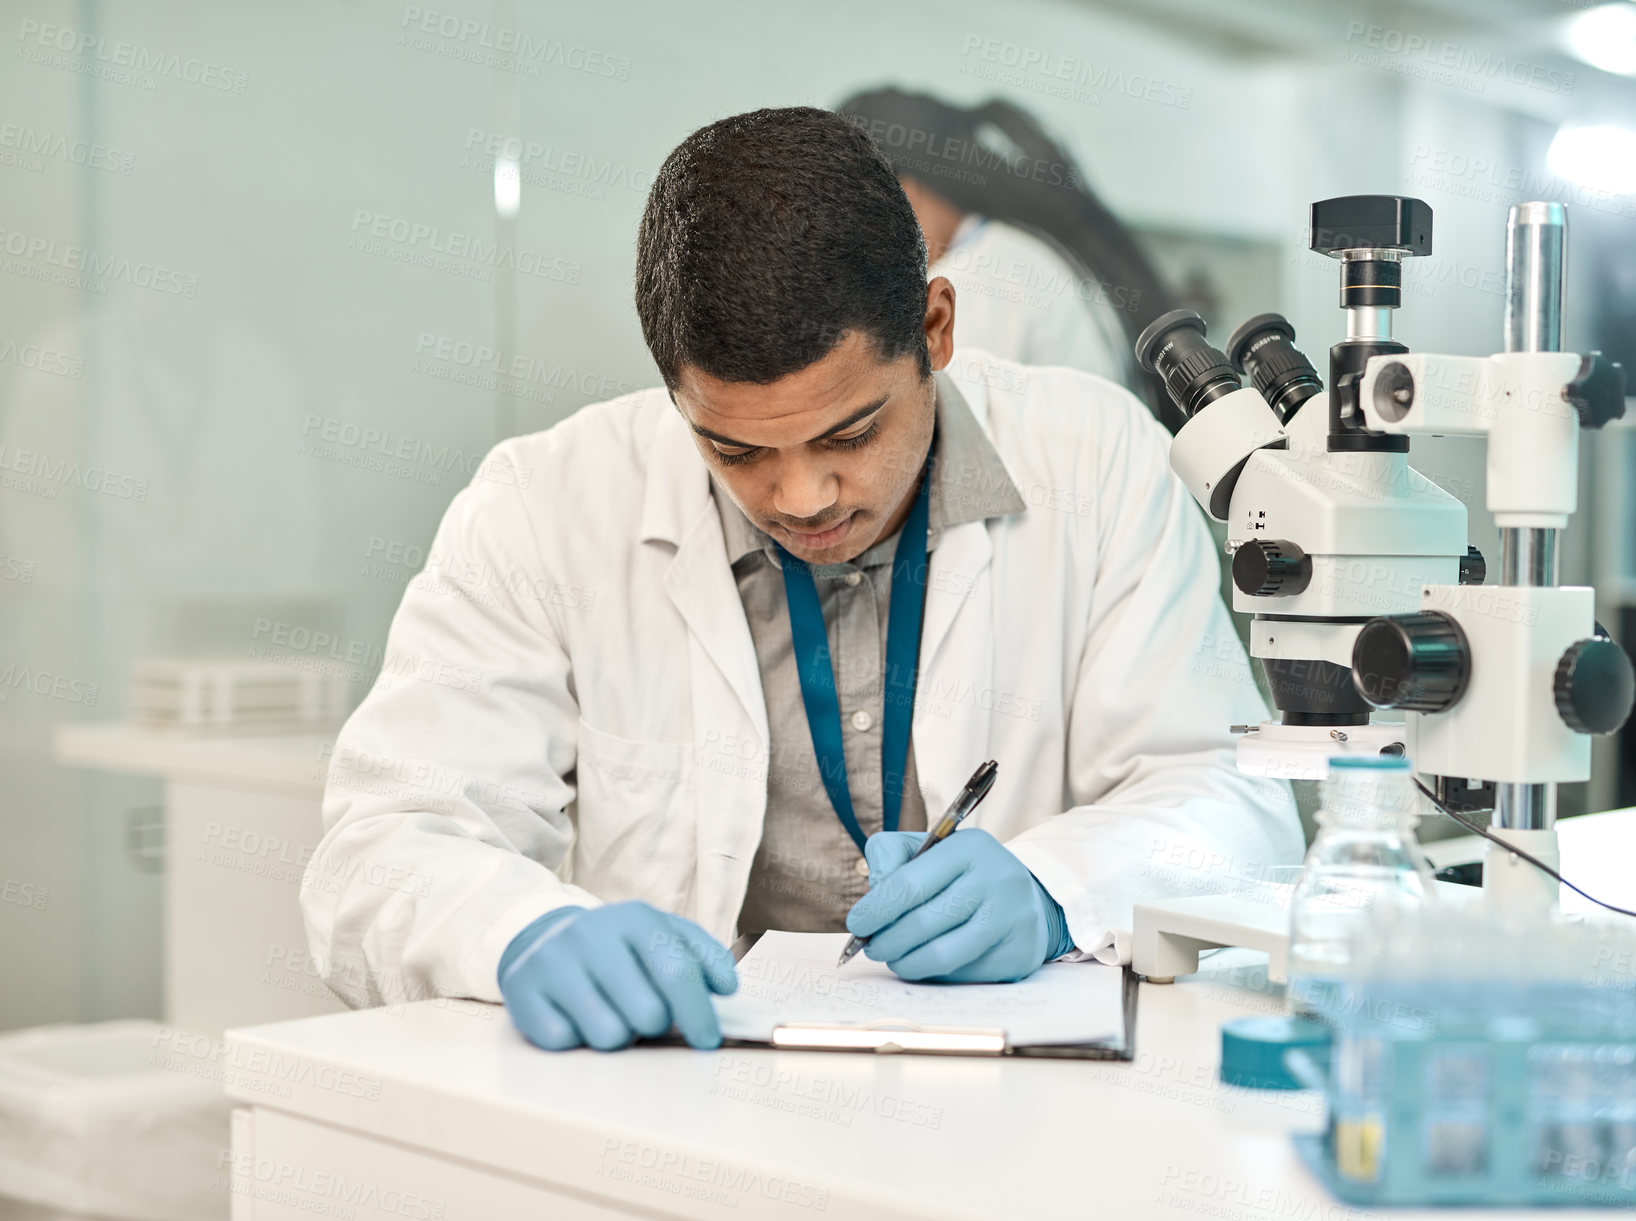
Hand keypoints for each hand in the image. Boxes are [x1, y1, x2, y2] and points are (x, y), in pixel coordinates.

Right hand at [498, 902, 736, 1050]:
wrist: (543, 937)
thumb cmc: (617, 947)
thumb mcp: (661, 935)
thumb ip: (702, 956)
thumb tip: (727, 986)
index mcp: (635, 918)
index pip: (678, 973)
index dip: (699, 1014)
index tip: (708, 1040)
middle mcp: (592, 934)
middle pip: (647, 1013)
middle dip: (655, 1026)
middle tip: (645, 1014)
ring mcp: (553, 961)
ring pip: (609, 1036)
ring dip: (617, 1035)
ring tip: (609, 1012)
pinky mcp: (522, 991)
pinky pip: (565, 1042)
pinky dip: (576, 1038)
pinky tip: (573, 1014)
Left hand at [845, 829, 1063, 982]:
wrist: (1022, 898)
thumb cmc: (960, 874)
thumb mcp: (927, 848)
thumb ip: (890, 856)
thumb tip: (874, 894)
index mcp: (969, 846)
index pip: (909, 883)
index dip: (876, 909)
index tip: (857, 924)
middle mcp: (998, 878)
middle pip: (923, 923)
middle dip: (886, 941)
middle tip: (872, 947)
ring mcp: (1013, 918)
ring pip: (942, 956)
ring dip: (906, 963)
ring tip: (894, 959)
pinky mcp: (1019, 954)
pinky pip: (963, 975)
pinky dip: (935, 975)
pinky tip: (927, 965)